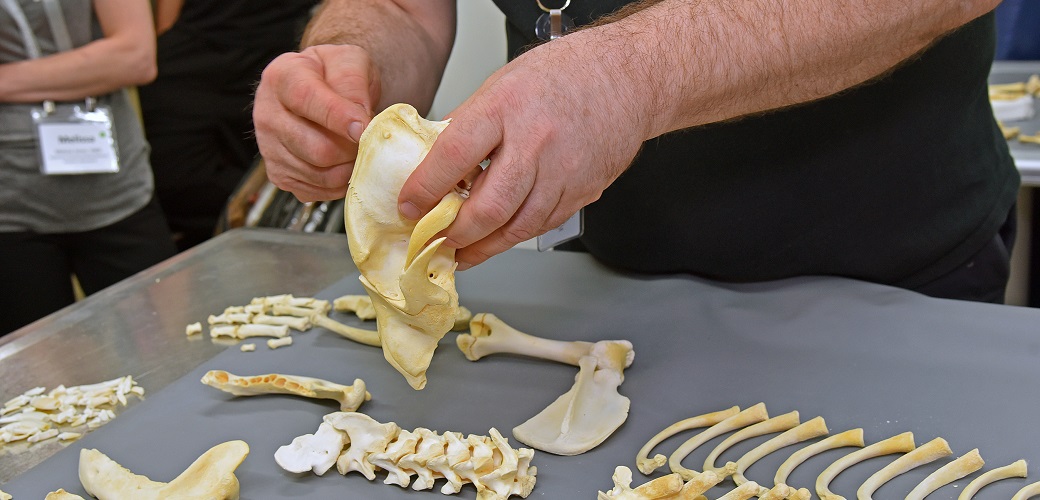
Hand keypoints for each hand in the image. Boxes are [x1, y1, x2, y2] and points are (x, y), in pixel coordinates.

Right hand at [253, 45, 380, 201]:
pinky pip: (316, 191)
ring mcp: (269, 148)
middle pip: (317, 149)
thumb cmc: (335, 74)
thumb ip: (354, 84)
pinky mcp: (278, 175)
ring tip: (358, 150)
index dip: (338, 118)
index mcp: (282, 77)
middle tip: (369, 141)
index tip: (364, 129)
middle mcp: (267, 114)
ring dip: (349, 168)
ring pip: (320, 175)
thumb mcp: (349, 62)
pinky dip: (338, 183)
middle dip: (353, 149)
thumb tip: (359, 124)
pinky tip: (344, 163)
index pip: (307, 100)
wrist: (320, 88)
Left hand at [398, 31, 650, 268]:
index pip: (455, 156)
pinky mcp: (583, 192)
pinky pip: (542, 225)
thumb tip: (433, 162)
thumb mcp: (501, 84)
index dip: (425, 189)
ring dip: (483, 247)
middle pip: (489, 207)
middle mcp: (536, 143)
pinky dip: (514, 236)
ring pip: (517, 228)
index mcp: (506, 108)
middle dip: (455, 234)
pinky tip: (497, 239)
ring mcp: (564, 172)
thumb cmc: (565, 75)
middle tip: (433, 241)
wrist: (628, 78)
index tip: (408, 207)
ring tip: (460, 253)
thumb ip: (467, 125)